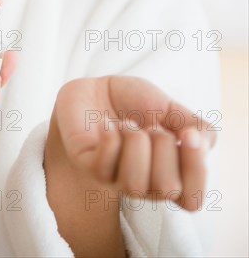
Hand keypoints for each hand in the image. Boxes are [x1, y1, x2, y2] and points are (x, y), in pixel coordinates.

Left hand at [46, 76, 215, 211]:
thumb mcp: (172, 109)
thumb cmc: (136, 103)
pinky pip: (104, 166)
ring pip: (134, 185)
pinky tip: (106, 124)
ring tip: (127, 123)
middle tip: (151, 126)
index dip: (195, 169)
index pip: (192, 199)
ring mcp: (116, 178)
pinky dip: (110, 136)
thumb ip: (197, 127)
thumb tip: (199, 142)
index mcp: (170, 173)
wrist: (97, 88)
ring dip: (135, 141)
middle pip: (167, 189)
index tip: (186, 134)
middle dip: (163, 146)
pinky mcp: (90, 168)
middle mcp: (145, 184)